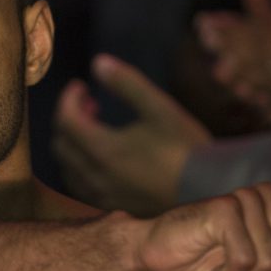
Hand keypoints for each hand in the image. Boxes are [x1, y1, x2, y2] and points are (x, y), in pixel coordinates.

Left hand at [53, 53, 211, 215]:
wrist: (209, 189)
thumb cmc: (187, 146)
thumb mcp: (159, 107)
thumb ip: (127, 83)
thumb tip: (98, 62)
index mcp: (104, 149)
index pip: (66, 120)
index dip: (69, 98)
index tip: (82, 86)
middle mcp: (96, 177)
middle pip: (61, 145)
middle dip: (69, 119)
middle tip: (91, 105)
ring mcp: (103, 196)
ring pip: (68, 169)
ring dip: (73, 145)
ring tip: (96, 130)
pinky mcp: (113, 207)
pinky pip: (82, 187)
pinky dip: (81, 167)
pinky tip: (102, 158)